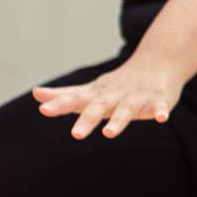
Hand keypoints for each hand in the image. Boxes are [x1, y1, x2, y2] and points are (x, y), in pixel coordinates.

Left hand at [32, 58, 184, 139]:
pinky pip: (159, 106)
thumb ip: (65, 95)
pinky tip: (162, 119)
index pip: (76, 99)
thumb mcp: (91, 90)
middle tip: (76, 135)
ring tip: (109, 133)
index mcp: (98, 94)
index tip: (43, 110)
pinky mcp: (158, 99)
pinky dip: (161, 111)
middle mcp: (115, 94)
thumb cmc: (119, 84)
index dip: (59, 104)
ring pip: (127, 108)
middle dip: (88, 119)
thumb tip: (35, 94)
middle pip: (100, 106)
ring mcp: (137, 96)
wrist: (157, 62)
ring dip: (119, 120)